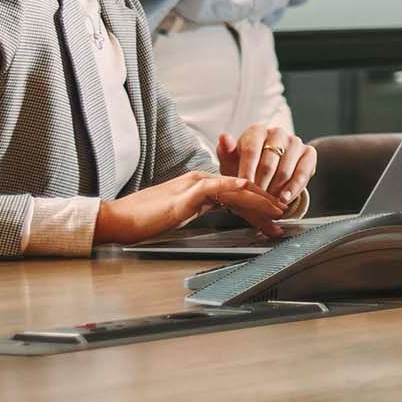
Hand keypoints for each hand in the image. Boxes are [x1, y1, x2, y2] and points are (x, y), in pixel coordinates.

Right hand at [93, 171, 298, 244]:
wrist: (117, 220)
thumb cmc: (143, 220)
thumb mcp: (179, 214)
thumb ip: (198, 209)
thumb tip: (216, 212)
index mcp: (198, 186)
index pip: (235, 194)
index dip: (257, 205)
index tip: (273, 218)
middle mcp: (199, 181)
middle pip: (240, 190)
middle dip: (265, 203)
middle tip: (285, 214)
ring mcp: (192, 185)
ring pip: (235, 187)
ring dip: (259, 198)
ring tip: (278, 208)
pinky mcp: (184, 194)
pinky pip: (214, 186)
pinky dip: (233, 185)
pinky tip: (248, 185)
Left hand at [216, 123, 314, 212]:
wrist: (267, 173)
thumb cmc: (245, 166)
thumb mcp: (231, 161)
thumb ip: (225, 151)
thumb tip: (224, 137)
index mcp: (257, 131)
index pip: (252, 150)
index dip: (247, 170)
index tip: (244, 187)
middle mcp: (278, 133)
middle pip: (269, 162)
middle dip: (261, 184)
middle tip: (255, 198)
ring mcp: (295, 142)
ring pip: (286, 170)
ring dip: (276, 189)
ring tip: (267, 201)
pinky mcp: (309, 153)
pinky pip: (303, 173)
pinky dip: (294, 189)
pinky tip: (284, 199)